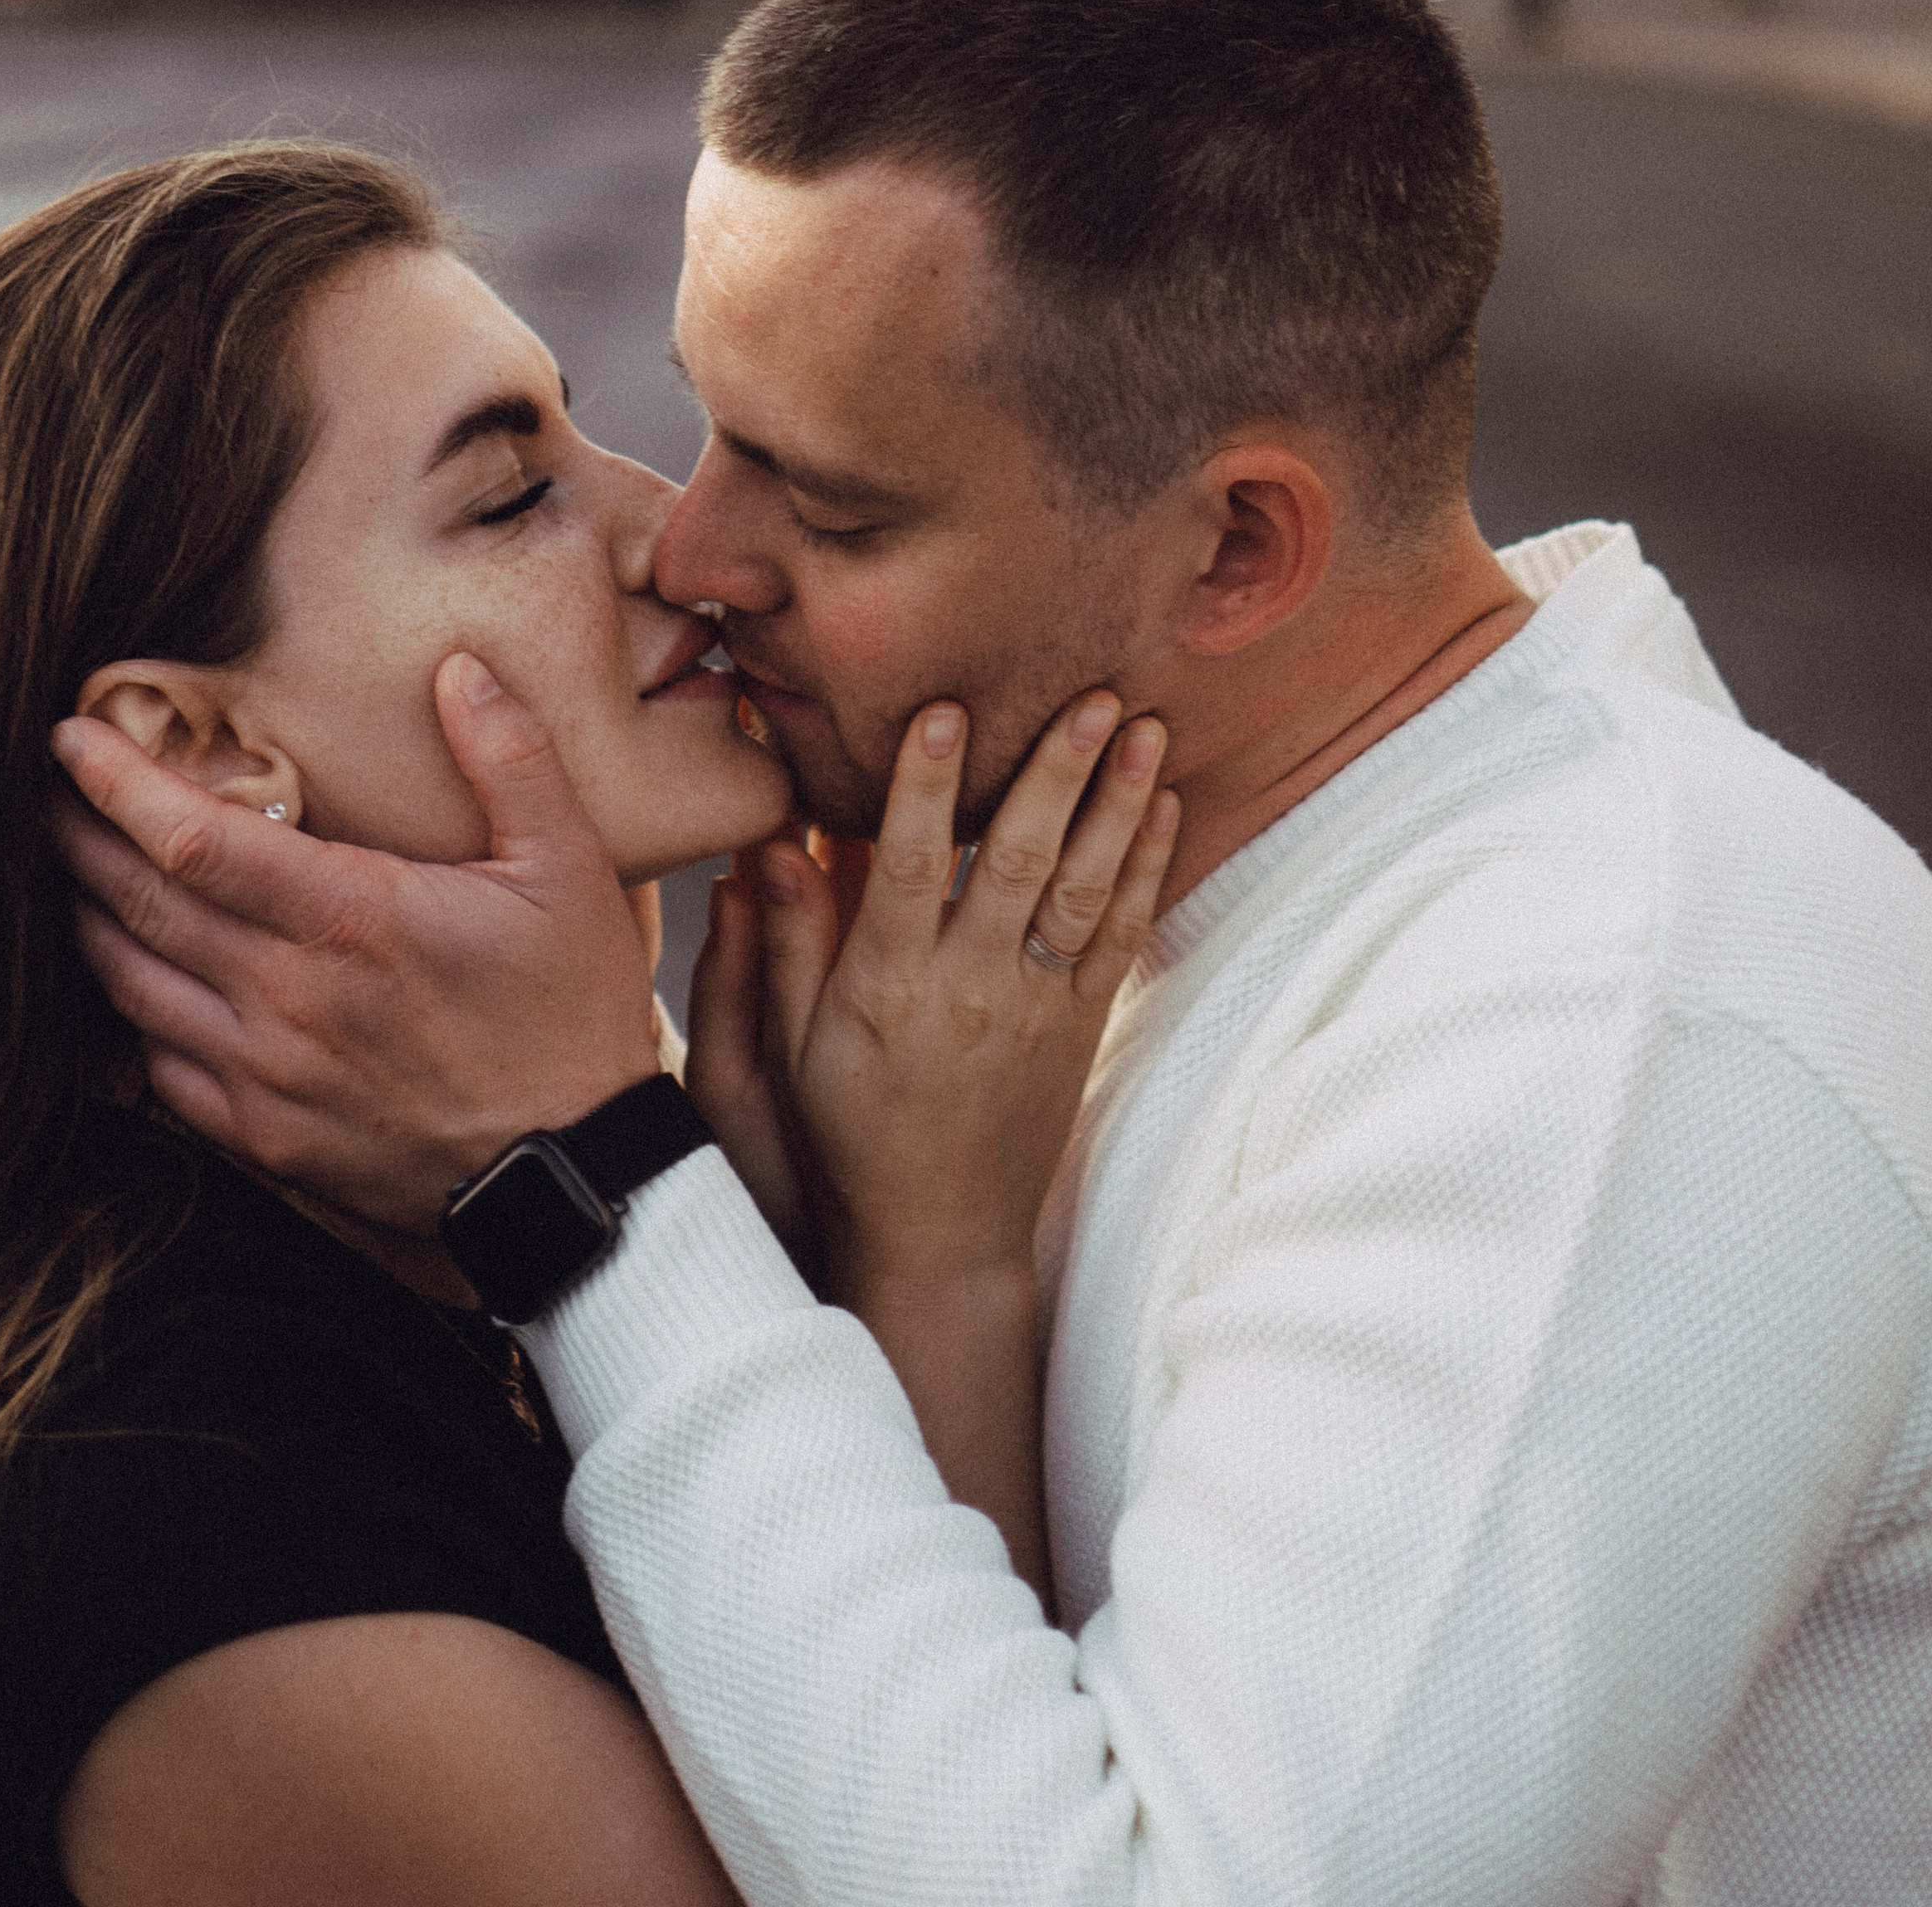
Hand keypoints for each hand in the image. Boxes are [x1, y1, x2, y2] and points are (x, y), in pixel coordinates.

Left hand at [54, 654, 660, 1233]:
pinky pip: (161, 1068)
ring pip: (133, 986)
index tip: (72, 738)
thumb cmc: (573, 1018)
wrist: (576, 1181)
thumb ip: (512, 758)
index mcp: (351, 919)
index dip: (117, 783)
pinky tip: (133, 981)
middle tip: (50, 792)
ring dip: (91, 921)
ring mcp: (266, 1077)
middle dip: (80, 838)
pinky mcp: (265, 1140)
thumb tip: (460, 669)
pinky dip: (131, 1013)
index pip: (193, 838)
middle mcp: (288, 998)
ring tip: (74, 875)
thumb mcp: (570, 870)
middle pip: (139, 904)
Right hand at [750, 692, 1178, 1305]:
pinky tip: (1163, 805)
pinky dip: (1147, 869)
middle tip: (1087, 694)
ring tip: (1144, 726)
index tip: (946, 711)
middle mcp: (971, 992)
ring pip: (1088, 892)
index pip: (908, 869)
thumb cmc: (851, 1133)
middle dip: (1056, 772)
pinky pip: (1122, 939)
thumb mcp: (790, 1048)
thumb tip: (767, 846)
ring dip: (1119, 804)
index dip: (927, 789)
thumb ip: (785, 943)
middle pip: (1021, 864)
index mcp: (889, 988)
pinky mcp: (1081, 1028)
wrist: (939, 1237)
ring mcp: (1036, 1010)